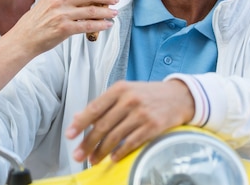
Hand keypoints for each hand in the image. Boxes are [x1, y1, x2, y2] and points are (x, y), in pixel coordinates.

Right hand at [7, 0, 118, 54]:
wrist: (24, 38)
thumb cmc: (37, 20)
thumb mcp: (48, 0)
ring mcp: (62, 14)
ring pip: (92, 11)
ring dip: (107, 11)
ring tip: (114, 12)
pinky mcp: (64, 29)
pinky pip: (88, 26)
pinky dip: (101, 25)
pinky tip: (107, 25)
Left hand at [65, 80, 194, 164]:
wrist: (179, 96)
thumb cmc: (148, 95)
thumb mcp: (126, 91)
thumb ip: (105, 103)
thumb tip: (80, 118)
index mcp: (120, 89)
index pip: (95, 108)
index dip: (80, 123)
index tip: (69, 135)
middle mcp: (129, 100)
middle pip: (102, 125)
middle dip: (88, 142)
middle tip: (78, 155)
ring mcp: (141, 113)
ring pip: (115, 136)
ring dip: (101, 151)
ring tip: (93, 160)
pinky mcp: (153, 126)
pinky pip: (131, 143)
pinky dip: (120, 152)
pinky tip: (113, 158)